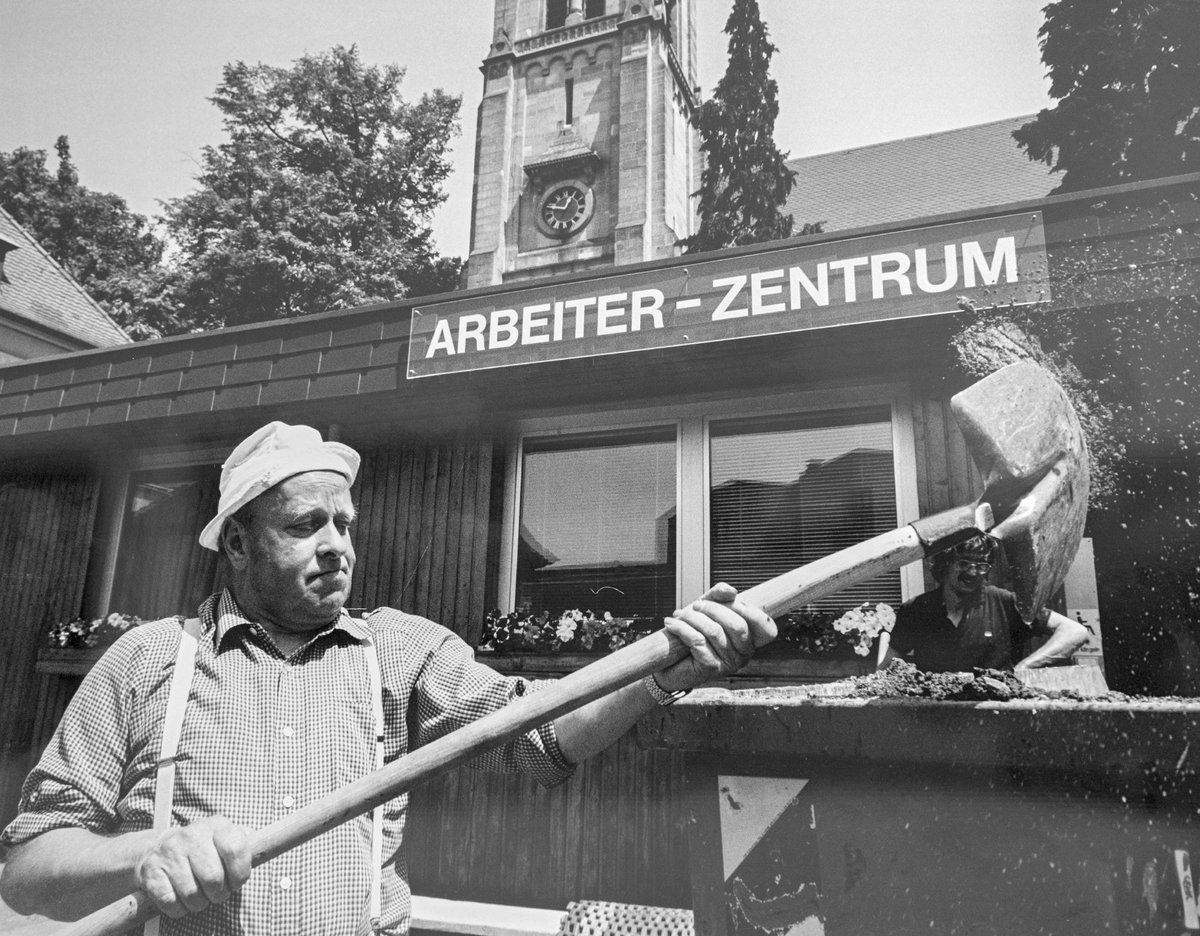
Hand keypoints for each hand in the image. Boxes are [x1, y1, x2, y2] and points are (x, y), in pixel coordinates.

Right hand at [134, 816, 251, 918]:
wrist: (158, 849)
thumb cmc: (203, 850)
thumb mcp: (226, 840)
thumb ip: (246, 844)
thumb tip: (265, 846)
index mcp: (217, 825)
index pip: (235, 849)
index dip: (240, 873)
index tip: (237, 882)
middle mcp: (192, 834)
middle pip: (213, 878)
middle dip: (219, 894)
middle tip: (217, 892)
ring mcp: (169, 852)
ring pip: (192, 894)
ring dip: (199, 903)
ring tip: (200, 895)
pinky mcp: (151, 872)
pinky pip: (170, 902)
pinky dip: (179, 909)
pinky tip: (181, 899)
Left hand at [657, 583, 776, 692]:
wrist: (670, 661)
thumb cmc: (694, 631)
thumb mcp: (708, 608)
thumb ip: (720, 596)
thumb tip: (732, 591)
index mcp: (751, 639)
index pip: (766, 627)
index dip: (750, 610)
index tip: (730, 598)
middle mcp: (745, 654)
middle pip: (738, 625)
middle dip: (713, 609)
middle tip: (695, 605)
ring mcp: (730, 664)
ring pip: (714, 632)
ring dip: (693, 618)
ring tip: (679, 614)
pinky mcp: (711, 669)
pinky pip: (698, 642)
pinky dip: (682, 628)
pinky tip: (671, 623)